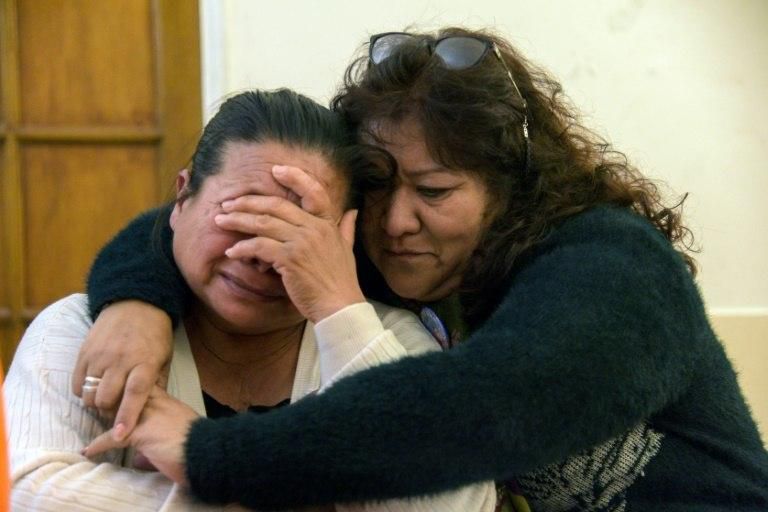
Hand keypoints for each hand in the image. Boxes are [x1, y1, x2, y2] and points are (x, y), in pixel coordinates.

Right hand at [72, 300, 172, 438]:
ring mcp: (100, 355)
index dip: (127, 418)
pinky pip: (77, 383)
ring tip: (105, 398)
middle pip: (105, 399)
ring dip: (95, 403)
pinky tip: (94, 387)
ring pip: (89, 394)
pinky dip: (83, 391)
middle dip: (109, 412)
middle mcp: (121, 360)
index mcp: (145, 363)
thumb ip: (158, 384)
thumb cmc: (155, 334)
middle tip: (115, 411)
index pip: (134, 395)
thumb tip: (152, 411)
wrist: (136, 304)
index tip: (121, 437)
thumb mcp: (165, 358)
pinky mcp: (85, 352)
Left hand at [83, 385, 195, 485]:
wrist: (206, 451)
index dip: (126, 389)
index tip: (116, 393)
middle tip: (96, 403)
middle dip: (110, 397)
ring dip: (102, 416)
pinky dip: (98, 445)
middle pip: (124, 392)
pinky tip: (88, 451)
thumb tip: (142, 455)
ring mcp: (146, 416)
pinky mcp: (139, 433)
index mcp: (166, 400)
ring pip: (115, 410)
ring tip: (91, 420)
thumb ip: (160, 434)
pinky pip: (112, 438)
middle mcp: (155, 402)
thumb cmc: (197, 443)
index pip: (140, 386)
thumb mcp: (180, 431)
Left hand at [215, 165, 364, 322]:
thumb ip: (346, 228)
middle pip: (276, 205)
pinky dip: (242, 248)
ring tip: (221, 221)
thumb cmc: (341, 281)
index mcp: (327, 223)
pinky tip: (232, 252)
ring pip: (262, 223)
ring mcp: (302, 242)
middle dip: (248, 202)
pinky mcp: (289, 259)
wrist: (340, 306)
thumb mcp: (347, 249)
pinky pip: (259, 246)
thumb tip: (352, 212)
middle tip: (229, 204)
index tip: (275, 170)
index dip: (294, 177)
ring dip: (238, 221)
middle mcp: (315, 228)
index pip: (313, 191)